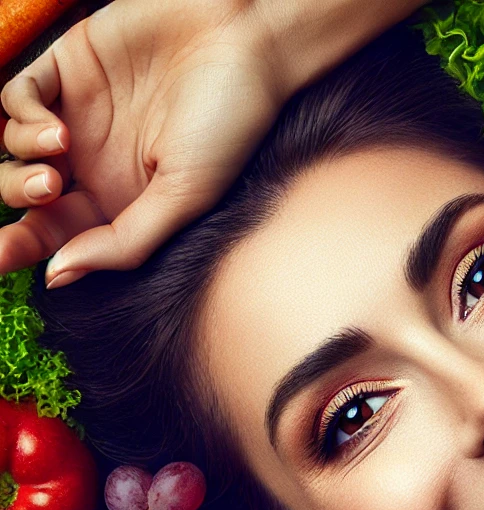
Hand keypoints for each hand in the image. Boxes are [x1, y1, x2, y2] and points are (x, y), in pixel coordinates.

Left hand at [0, 0, 288, 286]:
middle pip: (26, 197)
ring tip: (59, 146)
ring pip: (13, 149)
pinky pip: (16, 98)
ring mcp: (80, 116)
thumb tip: (57, 276)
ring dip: (19, 157)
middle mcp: (98, 164)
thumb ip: (124, 243)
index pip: (60, 234)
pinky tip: (53, 123)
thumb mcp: (184, 199)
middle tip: (48, 188)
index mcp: (126, 203)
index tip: (0, 258)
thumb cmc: (229, 128)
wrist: (243, 42)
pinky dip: (21, 114)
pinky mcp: (68, 67)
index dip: (21, 248)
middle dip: (18, 199)